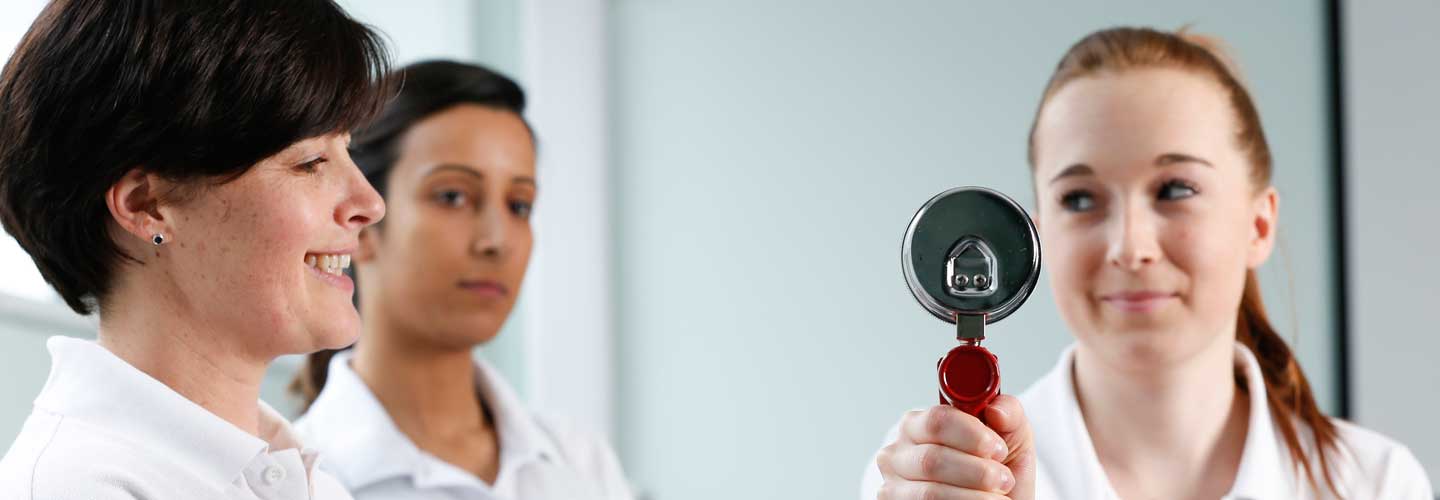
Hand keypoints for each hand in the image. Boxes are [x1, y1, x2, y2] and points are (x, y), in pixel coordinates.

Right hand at [875, 395, 1034, 499]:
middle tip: (1003, 479)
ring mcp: (893, 487)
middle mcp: (897, 453)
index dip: (972, 435)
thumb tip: (996, 409)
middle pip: (932, 460)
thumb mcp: (1011, 436)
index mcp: (917, 424)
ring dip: (974, 497)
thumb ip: (1008, 412)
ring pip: (931, 493)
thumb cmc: (997, 469)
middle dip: (978, 472)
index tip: (998, 449)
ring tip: (996, 498)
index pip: (936, 421)